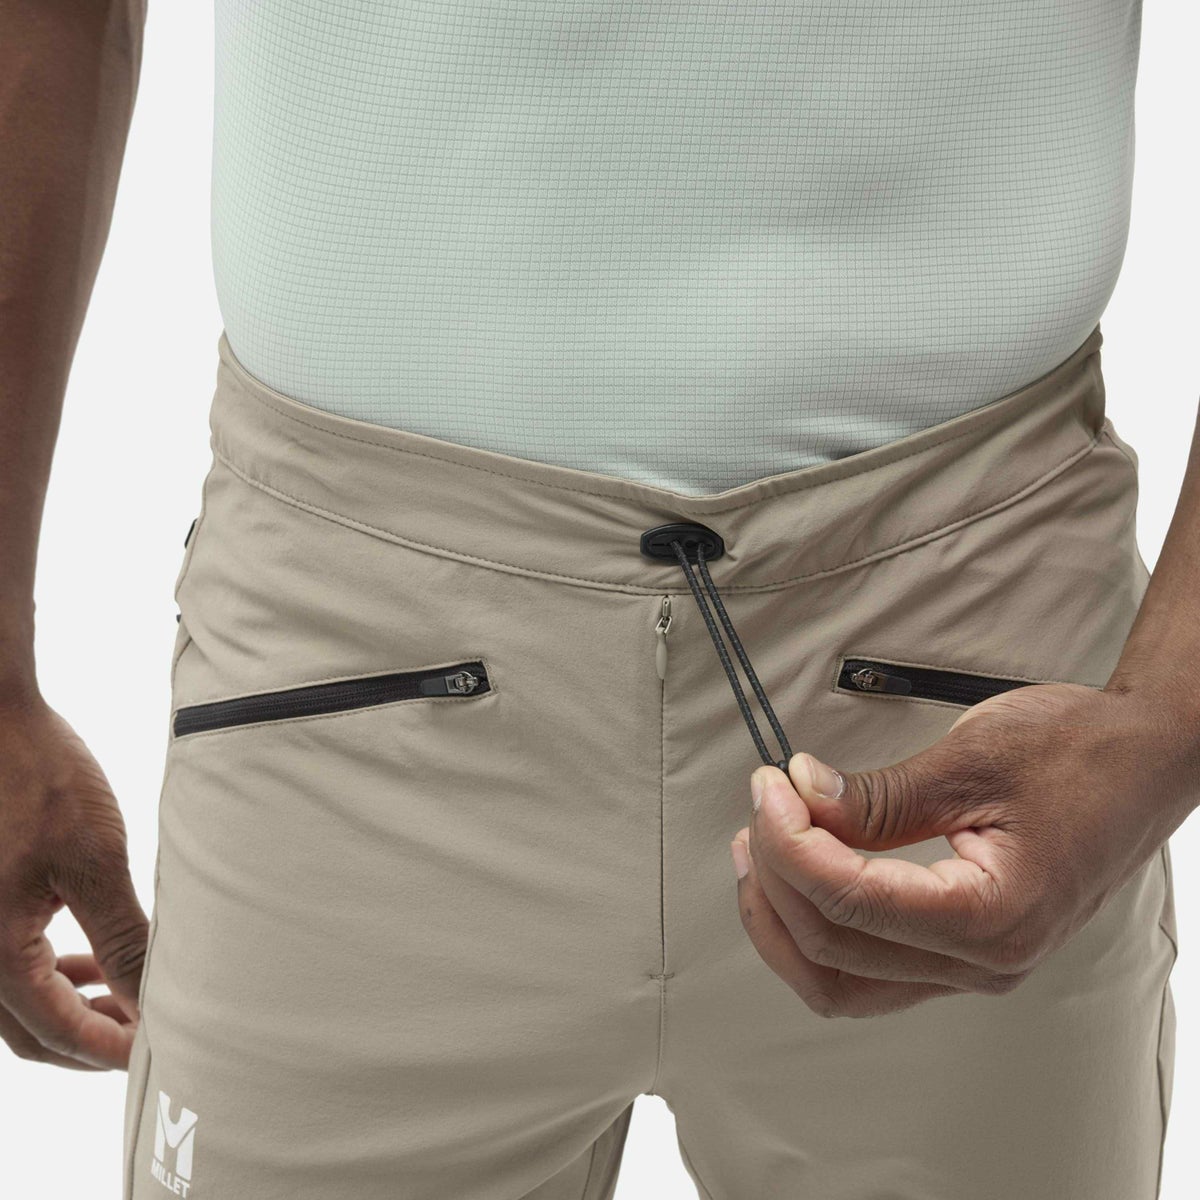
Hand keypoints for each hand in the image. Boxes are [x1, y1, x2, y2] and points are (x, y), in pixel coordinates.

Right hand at [0, 695, 148, 1067]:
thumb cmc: (37, 776)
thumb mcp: (93, 858)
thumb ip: (121, 936)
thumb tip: (152, 996)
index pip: (57, 1031)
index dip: (110, 1049)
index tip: (156, 1054)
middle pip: (28, 1031)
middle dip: (88, 1040)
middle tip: (144, 1036)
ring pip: (15, 999)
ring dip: (69, 1006)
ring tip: (122, 996)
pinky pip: (9, 959)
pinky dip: (49, 970)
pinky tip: (86, 955)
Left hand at [731, 681, 1191, 1016]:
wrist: (1147, 760)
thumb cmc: (1082, 753)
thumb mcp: (971, 761)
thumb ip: (876, 796)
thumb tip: (799, 796)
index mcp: (993, 918)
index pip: (849, 904)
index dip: (790, 843)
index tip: (769, 786)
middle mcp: (986, 963)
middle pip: (833, 952)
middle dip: (777, 876)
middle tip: (762, 802)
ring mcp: (975, 965)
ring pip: (842, 981)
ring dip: (785, 918)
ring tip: (762, 844)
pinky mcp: (964, 949)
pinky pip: (868, 969)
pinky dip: (819, 927)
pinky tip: (798, 874)